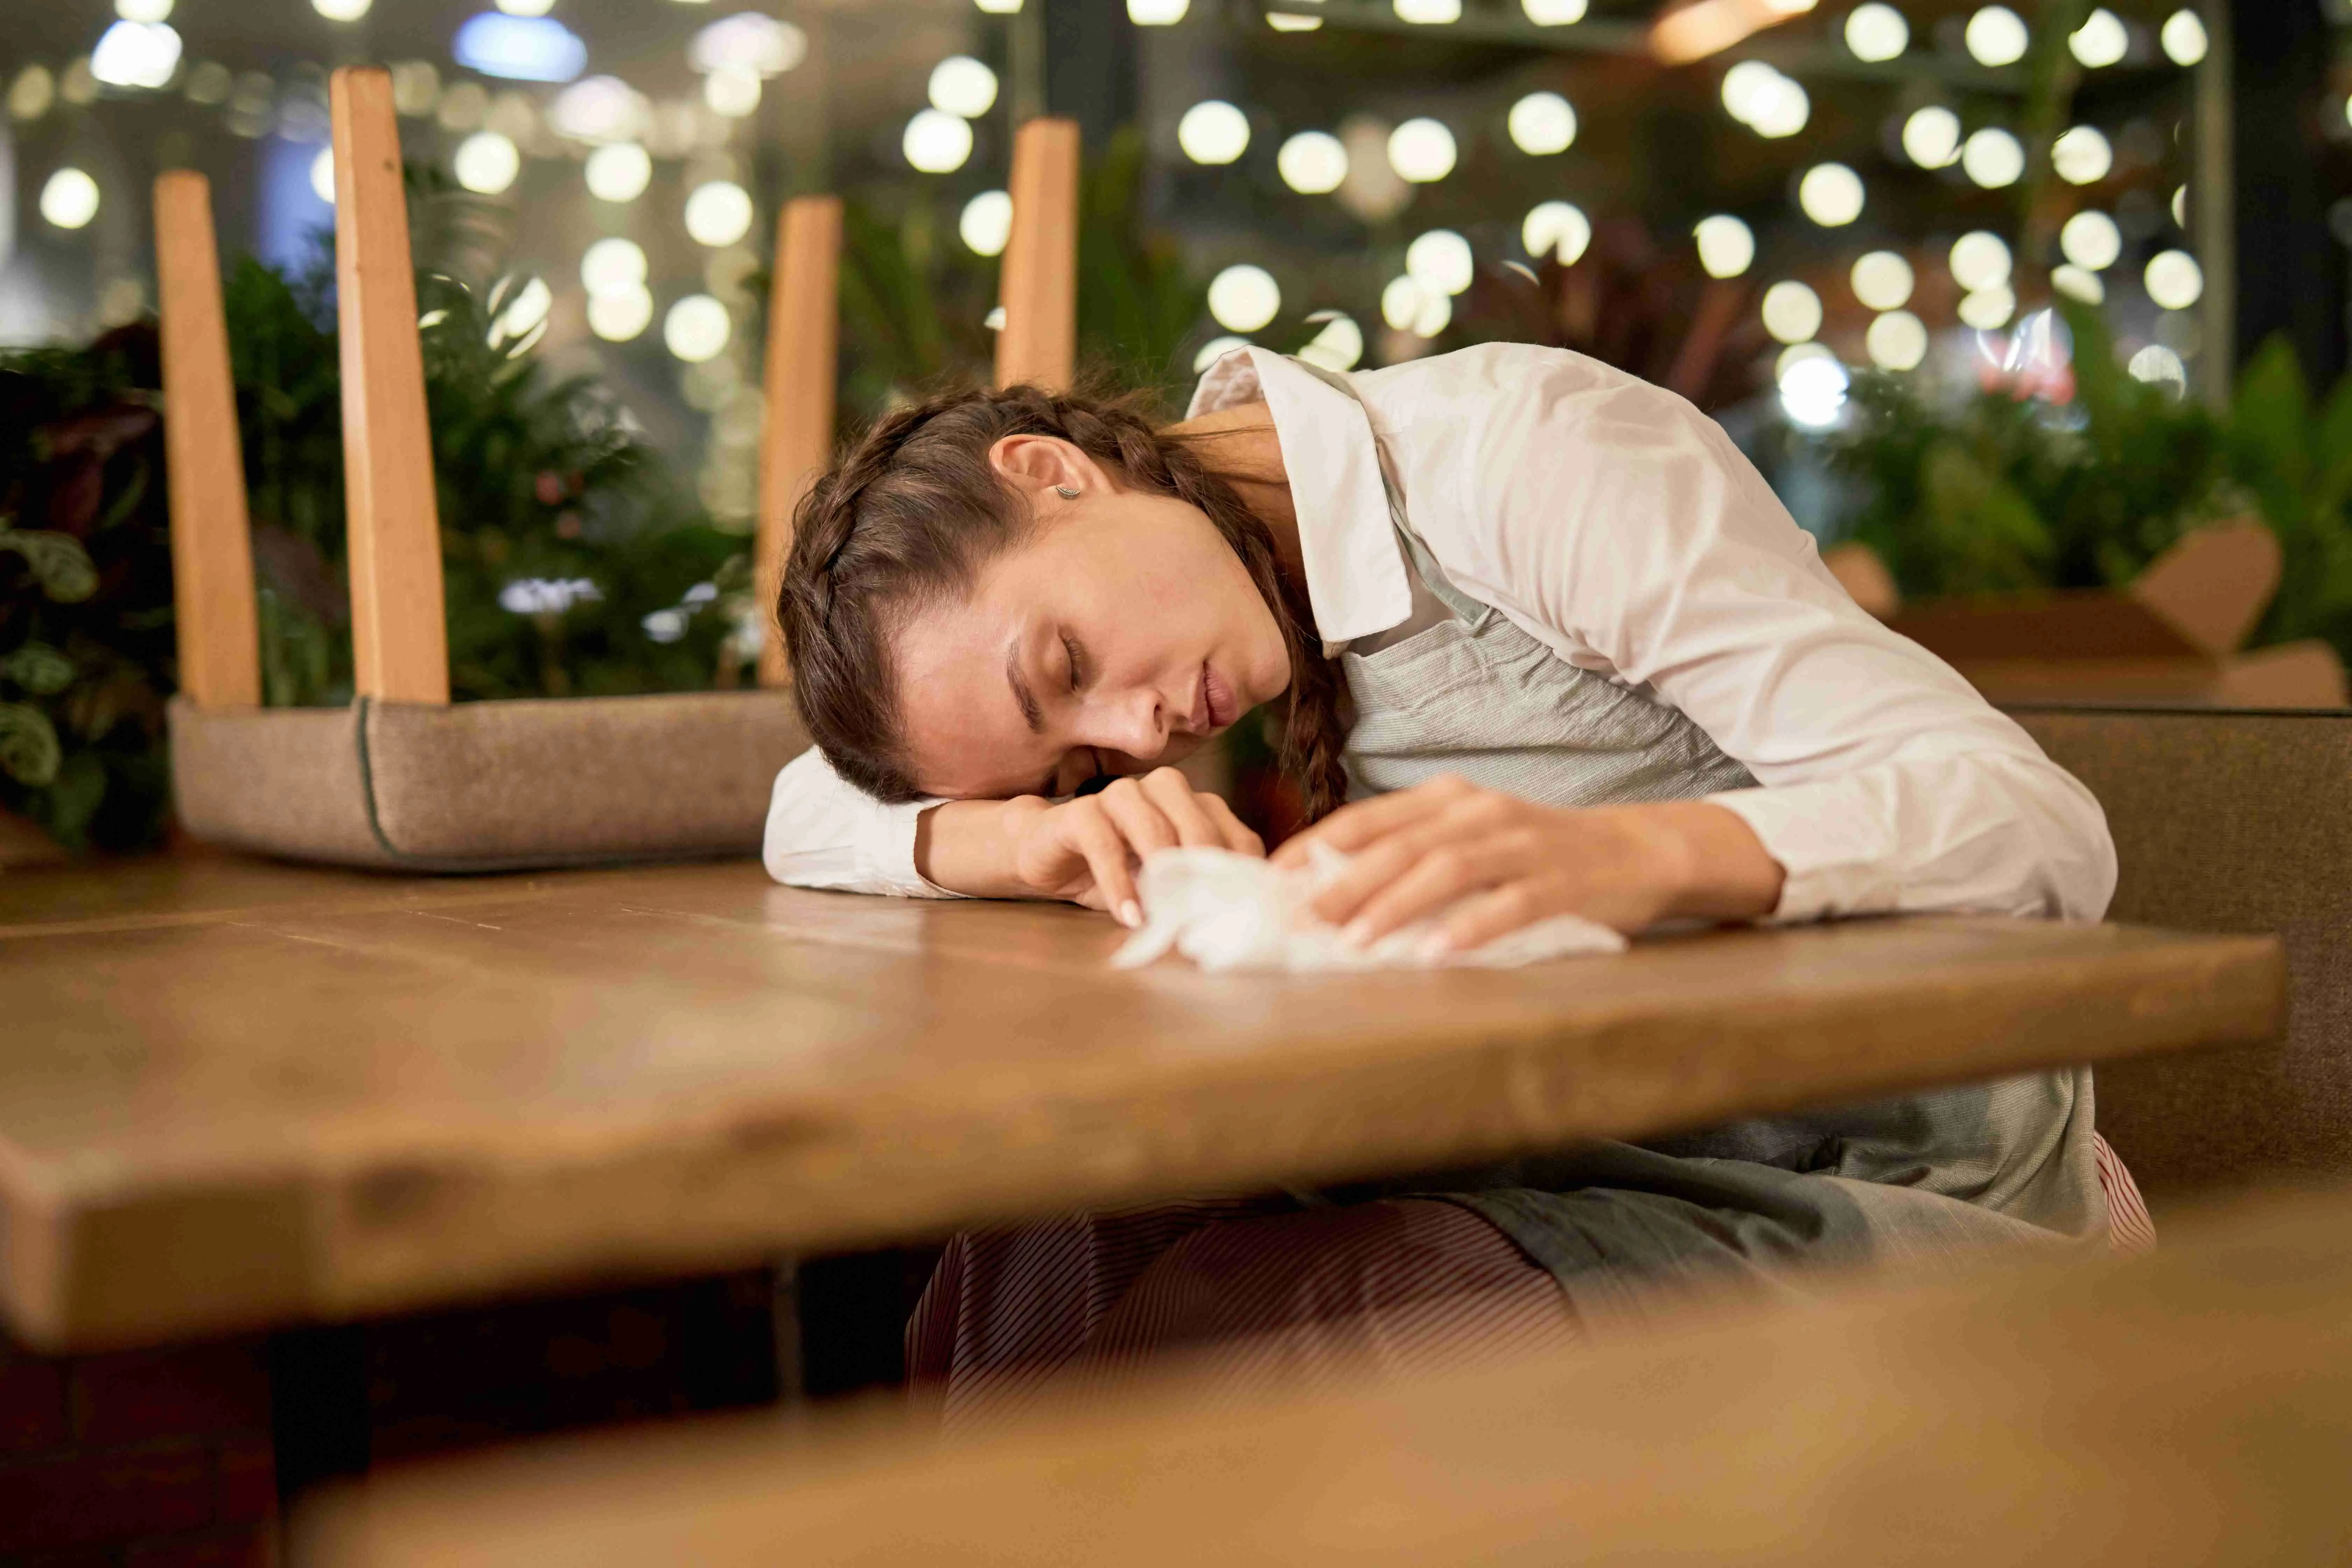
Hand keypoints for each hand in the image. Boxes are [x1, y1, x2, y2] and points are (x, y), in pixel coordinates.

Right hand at [1000, 768, 1263, 924]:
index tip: (1248, 914)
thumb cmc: (1117, 871)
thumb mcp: (1164, 885)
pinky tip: (1128, 914)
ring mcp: (1121, 795)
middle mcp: (1163, 791)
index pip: (1235, 835)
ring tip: (1170, 917)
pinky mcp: (1081, 811)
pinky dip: (1118, 881)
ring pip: (1153, 825)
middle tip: (1214, 914)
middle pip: (1200, 823)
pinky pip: (1103, 843)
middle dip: (1208, 869)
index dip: (1244, 874)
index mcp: (1195, 805)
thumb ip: (1197, 892)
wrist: (1047, 855)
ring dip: (1164, 873)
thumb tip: (1236, 924)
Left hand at [1271, 775, 1782, 953]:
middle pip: (1400, 847)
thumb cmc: (1535, 855)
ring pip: (1447, 870)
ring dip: (1397, 907)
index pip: (1369, 820)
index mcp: (1449, 800)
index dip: (1319, 849)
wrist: (1637, 851)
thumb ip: (1412, 854)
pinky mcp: (1561, 882)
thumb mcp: (1470, 839)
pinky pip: (1510, 905)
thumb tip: (1333, 891)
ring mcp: (1522, 845)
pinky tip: (1437, 954)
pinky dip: (1471, 928)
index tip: (1274, 883)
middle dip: (1345, 885)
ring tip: (1355, 943)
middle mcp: (1480, 813)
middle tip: (1301, 922)